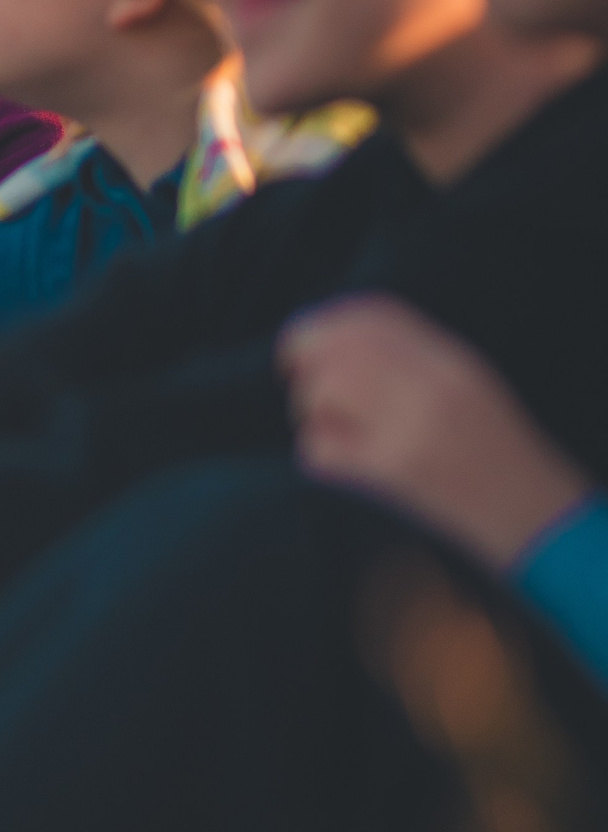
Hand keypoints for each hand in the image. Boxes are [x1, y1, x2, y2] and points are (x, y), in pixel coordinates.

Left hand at [279, 295, 592, 569]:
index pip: (370, 316)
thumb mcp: (467, 383)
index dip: (322, 323)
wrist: (533, 515)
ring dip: (311, 416)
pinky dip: (319, 457)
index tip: (303, 344)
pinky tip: (344, 466)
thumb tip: (328, 336)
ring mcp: (412, 427)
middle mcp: (431, 385)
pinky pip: (320, 450)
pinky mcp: (394, 471)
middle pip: (332, 348)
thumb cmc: (493, 450)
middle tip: (299, 385)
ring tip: (337, 433)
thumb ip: (411, 354)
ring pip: (318, 394)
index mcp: (450, 360)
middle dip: (301, 364)